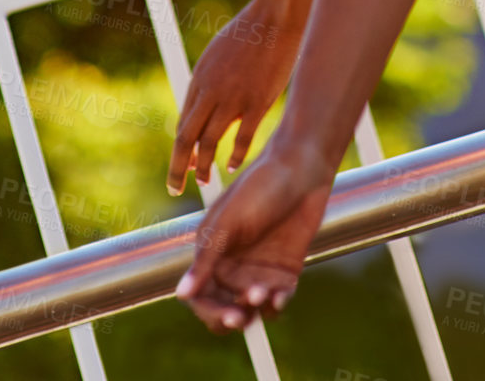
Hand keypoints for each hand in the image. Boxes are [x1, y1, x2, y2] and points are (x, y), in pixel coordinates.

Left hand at [167, 0, 303, 193]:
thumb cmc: (249, 32)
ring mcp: (233, 98)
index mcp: (199, 79)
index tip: (183, 164)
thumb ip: (209, 81)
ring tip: (202, 181)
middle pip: (185, 138)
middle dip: (177, 167)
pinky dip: (234, 156)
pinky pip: (241, 139)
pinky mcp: (257, 102)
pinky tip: (232, 166)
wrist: (275, 16)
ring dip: (202, 167)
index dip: (181, 149)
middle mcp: (210, 91)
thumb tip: (204, 105)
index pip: (183, 123)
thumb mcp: (217, 55)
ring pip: (209, 143)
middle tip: (175, 187)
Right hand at [175, 132, 336, 331]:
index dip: (210, 311)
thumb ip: (207, 258)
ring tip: (263, 293)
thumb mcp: (229, 220)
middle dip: (231, 317)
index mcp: (212, 251)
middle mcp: (233, 264)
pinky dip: (278, 304)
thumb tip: (181, 295)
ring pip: (252, 307)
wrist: (303, 167)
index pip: (202, 295)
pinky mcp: (285, 270)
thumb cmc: (261, 185)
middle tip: (241, 318)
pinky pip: (278, 299)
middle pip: (225, 307)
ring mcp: (260, 268)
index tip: (226, 316)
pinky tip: (281, 295)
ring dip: (255, 309)